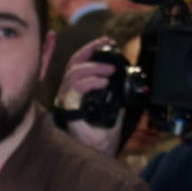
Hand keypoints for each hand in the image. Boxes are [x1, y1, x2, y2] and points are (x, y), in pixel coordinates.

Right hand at [57, 36, 124, 155]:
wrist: (101, 148)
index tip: (107, 41)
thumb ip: (115, 90)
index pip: (78, 63)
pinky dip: (90, 82)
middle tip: (108, 47)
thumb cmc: (105, 131)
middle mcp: (68, 92)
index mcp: (77, 89)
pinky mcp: (68, 109)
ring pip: (73, 73)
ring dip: (94, 68)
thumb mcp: (114, 103)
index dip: (91, 49)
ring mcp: (66, 100)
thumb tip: (124, 75)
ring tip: (109, 71)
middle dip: (91, 50)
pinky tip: (103, 83)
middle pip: (73, 63)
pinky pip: (75, 89)